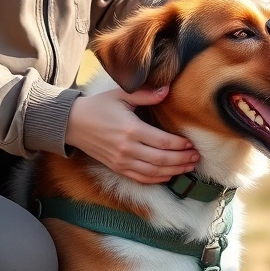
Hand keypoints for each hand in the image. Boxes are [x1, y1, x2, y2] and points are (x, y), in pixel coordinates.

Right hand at [64, 87, 199, 183]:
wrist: (73, 124)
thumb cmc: (99, 106)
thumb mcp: (121, 94)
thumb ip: (145, 94)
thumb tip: (167, 90)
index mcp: (131, 129)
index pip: (163, 142)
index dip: (180, 145)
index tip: (192, 143)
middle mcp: (127, 149)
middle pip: (162, 159)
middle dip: (182, 160)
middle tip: (196, 157)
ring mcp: (122, 161)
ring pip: (154, 172)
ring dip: (174, 171)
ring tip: (189, 166)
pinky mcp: (117, 168)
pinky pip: (141, 178)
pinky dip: (158, 179)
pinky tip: (170, 175)